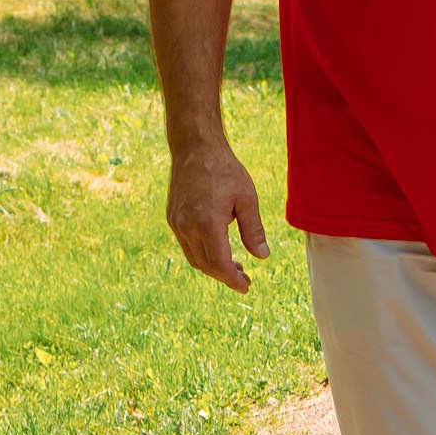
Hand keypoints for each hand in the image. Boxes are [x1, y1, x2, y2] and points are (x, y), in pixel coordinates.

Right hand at [165, 134, 269, 293]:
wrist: (195, 147)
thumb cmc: (224, 170)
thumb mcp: (247, 199)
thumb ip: (254, 230)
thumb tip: (263, 256)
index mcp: (207, 223)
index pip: (219, 264)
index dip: (233, 279)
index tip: (246, 286)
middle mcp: (187, 226)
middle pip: (206, 266)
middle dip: (225, 277)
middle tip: (245, 280)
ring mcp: (176, 222)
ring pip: (194, 258)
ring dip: (214, 268)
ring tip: (235, 268)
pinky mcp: (172, 218)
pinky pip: (187, 246)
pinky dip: (203, 255)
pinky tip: (219, 251)